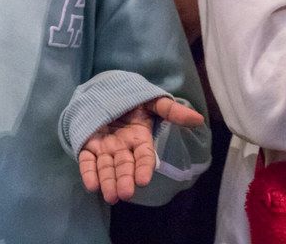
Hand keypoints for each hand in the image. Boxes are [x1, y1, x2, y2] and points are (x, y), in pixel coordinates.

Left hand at [79, 96, 204, 203]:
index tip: (142, 180)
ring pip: (107, 168)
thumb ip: (171, 110)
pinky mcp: (88, 145)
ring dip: (108, 182)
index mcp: (140, 138)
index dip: (144, 168)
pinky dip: (88, 172)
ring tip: (110, 196)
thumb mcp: (151, 100)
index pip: (144, 156)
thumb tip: (198, 119)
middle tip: (125, 194)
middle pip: (125, 166)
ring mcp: (105, 147)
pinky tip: (91, 185)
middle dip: (125, 180)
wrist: (104, 89)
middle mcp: (123, 147)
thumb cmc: (131, 97)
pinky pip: (87, 161)